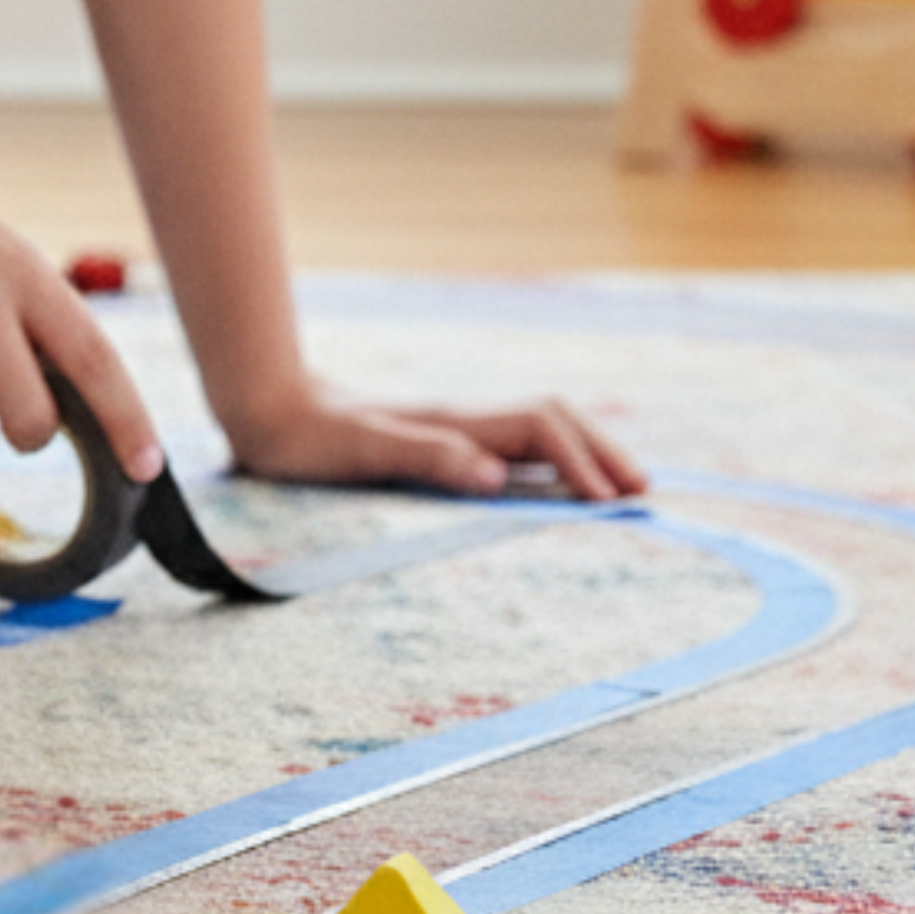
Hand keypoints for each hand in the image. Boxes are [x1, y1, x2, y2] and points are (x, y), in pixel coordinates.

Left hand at [222, 378, 645, 503]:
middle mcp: (464, 419)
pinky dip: (550, 464)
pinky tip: (556, 486)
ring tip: (620, 490)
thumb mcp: (364, 453)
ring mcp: (455, 428)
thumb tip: (496, 475)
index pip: (540, 429)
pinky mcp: (441, 442)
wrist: (269, 411)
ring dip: (583, 455)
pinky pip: (513, 447)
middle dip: (602, 452)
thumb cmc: (310, 438)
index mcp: (455, 420)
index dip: (579, 462)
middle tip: (645, 492)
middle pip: (554, 421)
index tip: (607, 503)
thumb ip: (429, 458)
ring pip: (539, 432)